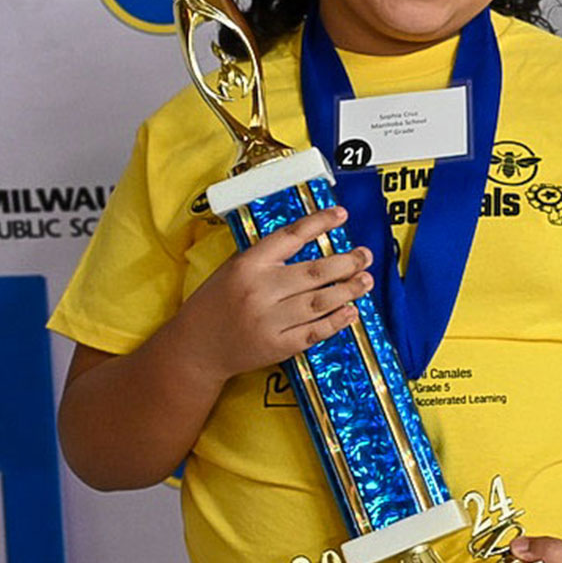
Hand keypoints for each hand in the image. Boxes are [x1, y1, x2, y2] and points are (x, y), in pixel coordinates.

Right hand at [164, 205, 373, 381]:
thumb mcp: (233, 268)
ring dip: (349, 290)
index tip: (341, 215)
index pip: (290, 236)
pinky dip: (337, 321)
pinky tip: (352, 311)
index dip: (320, 223)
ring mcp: (269, 320)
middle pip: (315, 272)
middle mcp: (260, 291)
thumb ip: (267, 256)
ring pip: (320, 301)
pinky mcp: (278, 346)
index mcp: (248, 265)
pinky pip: (315, 331)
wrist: (196, 347)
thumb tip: (311, 237)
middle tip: (365, 255)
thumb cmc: (216, 303)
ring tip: (365, 280)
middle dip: (347, 262)